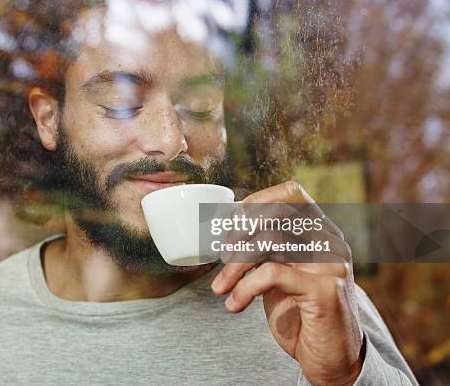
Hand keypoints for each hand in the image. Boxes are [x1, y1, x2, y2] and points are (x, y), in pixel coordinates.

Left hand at [211, 181, 364, 384]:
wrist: (333, 362)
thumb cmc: (301, 315)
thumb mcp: (281, 273)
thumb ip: (267, 248)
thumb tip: (227, 227)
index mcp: (320, 232)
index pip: (291, 192)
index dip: (257, 201)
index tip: (233, 226)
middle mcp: (330, 241)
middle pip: (275, 211)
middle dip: (239, 231)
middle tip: (222, 257)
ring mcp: (331, 264)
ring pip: (270, 239)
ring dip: (234, 265)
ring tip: (220, 287)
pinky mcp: (324, 290)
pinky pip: (271, 273)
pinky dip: (245, 287)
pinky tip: (235, 304)